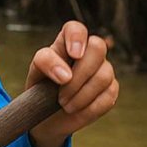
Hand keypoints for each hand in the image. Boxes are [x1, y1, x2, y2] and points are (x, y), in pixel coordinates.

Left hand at [25, 20, 118, 146]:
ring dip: (81, 95)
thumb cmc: (40, 90)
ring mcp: (103, 70)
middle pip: (98, 47)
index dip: (77, 37)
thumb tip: (66, 75)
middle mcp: (89, 53)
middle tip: (60, 95)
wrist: (47, 117)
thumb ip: (46, 64)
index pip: (76, 28)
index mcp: (66, 44)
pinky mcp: (111, 89)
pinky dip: (89, 107)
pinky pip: (108, 96)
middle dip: (80, 74)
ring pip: (103, 75)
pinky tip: (76, 110)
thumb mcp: (35, 74)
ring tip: (64, 105)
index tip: (73, 55)